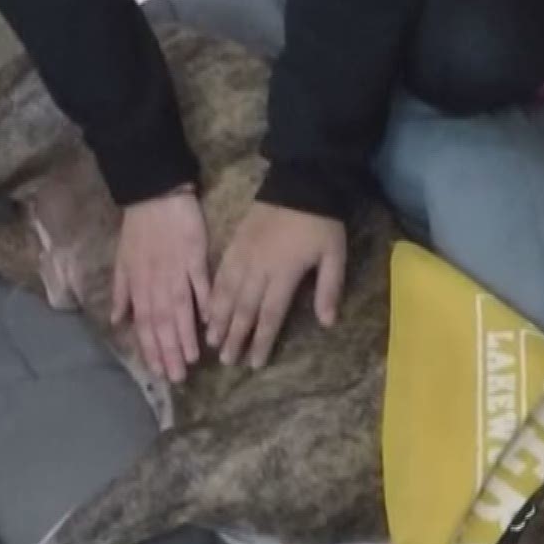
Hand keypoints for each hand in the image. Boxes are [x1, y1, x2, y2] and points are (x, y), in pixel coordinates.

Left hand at [112, 186, 210, 382]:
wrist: (154, 194)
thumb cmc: (139, 229)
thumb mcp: (122, 261)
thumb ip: (123, 293)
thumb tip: (120, 322)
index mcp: (139, 285)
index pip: (144, 324)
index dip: (151, 349)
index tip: (158, 372)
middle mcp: (156, 283)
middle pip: (162, 323)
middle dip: (168, 352)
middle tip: (177, 377)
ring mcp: (176, 271)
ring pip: (179, 310)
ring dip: (185, 335)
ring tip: (192, 359)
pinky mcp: (194, 256)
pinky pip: (199, 283)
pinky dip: (203, 302)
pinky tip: (209, 322)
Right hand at [206, 202, 346, 368]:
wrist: (299, 181)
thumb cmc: (320, 221)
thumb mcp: (335, 254)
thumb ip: (329, 288)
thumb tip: (327, 322)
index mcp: (284, 274)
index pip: (270, 314)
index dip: (261, 340)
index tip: (254, 363)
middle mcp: (259, 269)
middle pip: (244, 309)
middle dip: (235, 337)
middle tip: (227, 361)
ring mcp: (244, 255)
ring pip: (227, 294)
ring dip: (219, 320)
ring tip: (212, 341)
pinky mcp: (235, 243)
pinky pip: (220, 273)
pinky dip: (213, 294)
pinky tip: (208, 309)